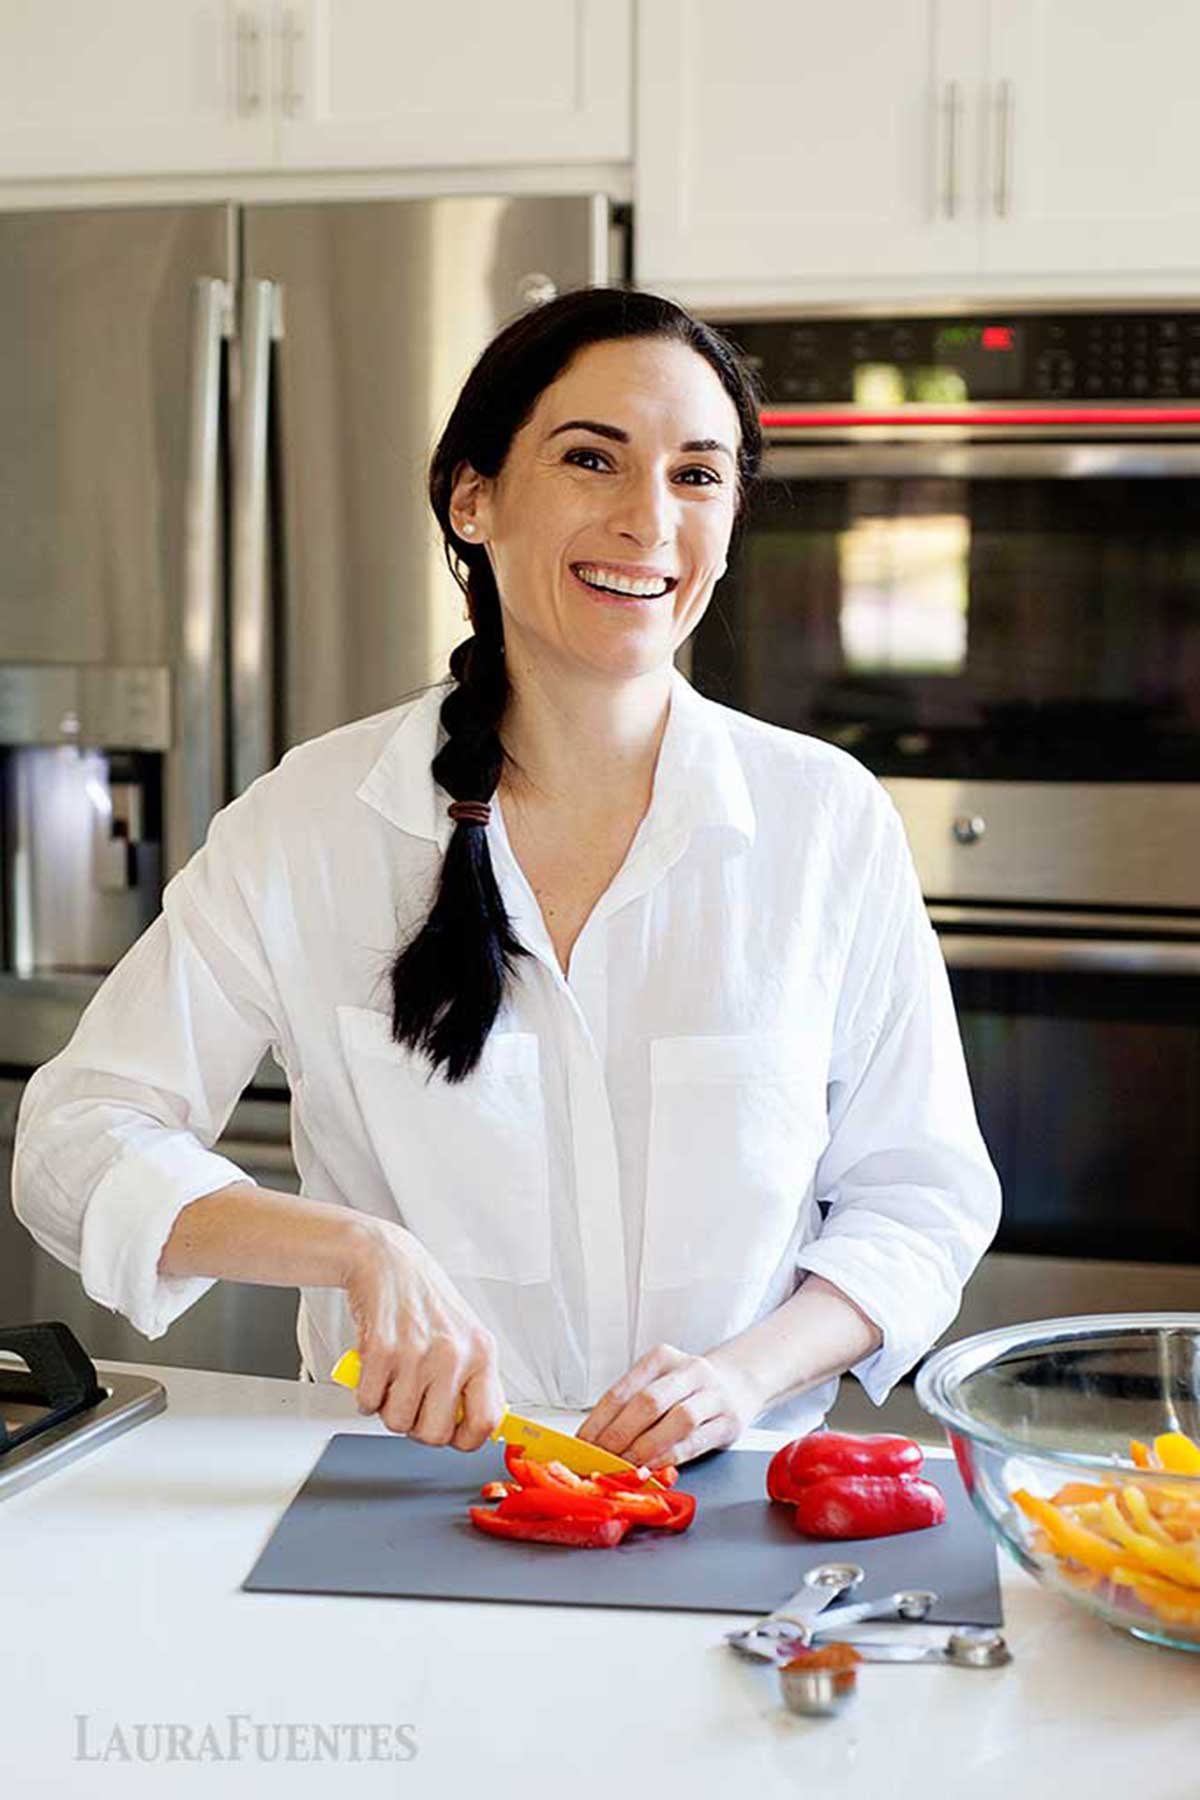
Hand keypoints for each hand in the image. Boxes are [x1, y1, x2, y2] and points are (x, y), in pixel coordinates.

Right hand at [341, 1218, 505, 1451]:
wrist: (387, 1261)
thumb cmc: (425, 1301)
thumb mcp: (466, 1336)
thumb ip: (474, 1379)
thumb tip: (481, 1426)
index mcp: (482, 1353)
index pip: (486, 1422)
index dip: (465, 1440)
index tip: (452, 1435)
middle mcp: (453, 1354)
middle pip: (435, 1434)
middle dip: (418, 1427)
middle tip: (413, 1404)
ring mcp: (416, 1353)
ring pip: (397, 1422)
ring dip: (388, 1409)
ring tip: (393, 1380)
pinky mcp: (380, 1351)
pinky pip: (368, 1403)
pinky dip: (365, 1395)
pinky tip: (374, 1371)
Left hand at [574, 1342, 764, 1467]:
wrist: (738, 1383)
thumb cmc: (687, 1388)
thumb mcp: (659, 1383)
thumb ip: (631, 1406)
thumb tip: (594, 1440)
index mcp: (662, 1357)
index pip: (623, 1389)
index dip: (599, 1419)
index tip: (583, 1443)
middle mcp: (690, 1371)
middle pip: (649, 1402)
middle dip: (620, 1434)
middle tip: (602, 1457)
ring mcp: (713, 1395)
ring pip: (677, 1420)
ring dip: (647, 1447)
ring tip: (627, 1465)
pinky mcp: (729, 1421)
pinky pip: (696, 1442)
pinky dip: (671, 1458)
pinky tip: (654, 1468)